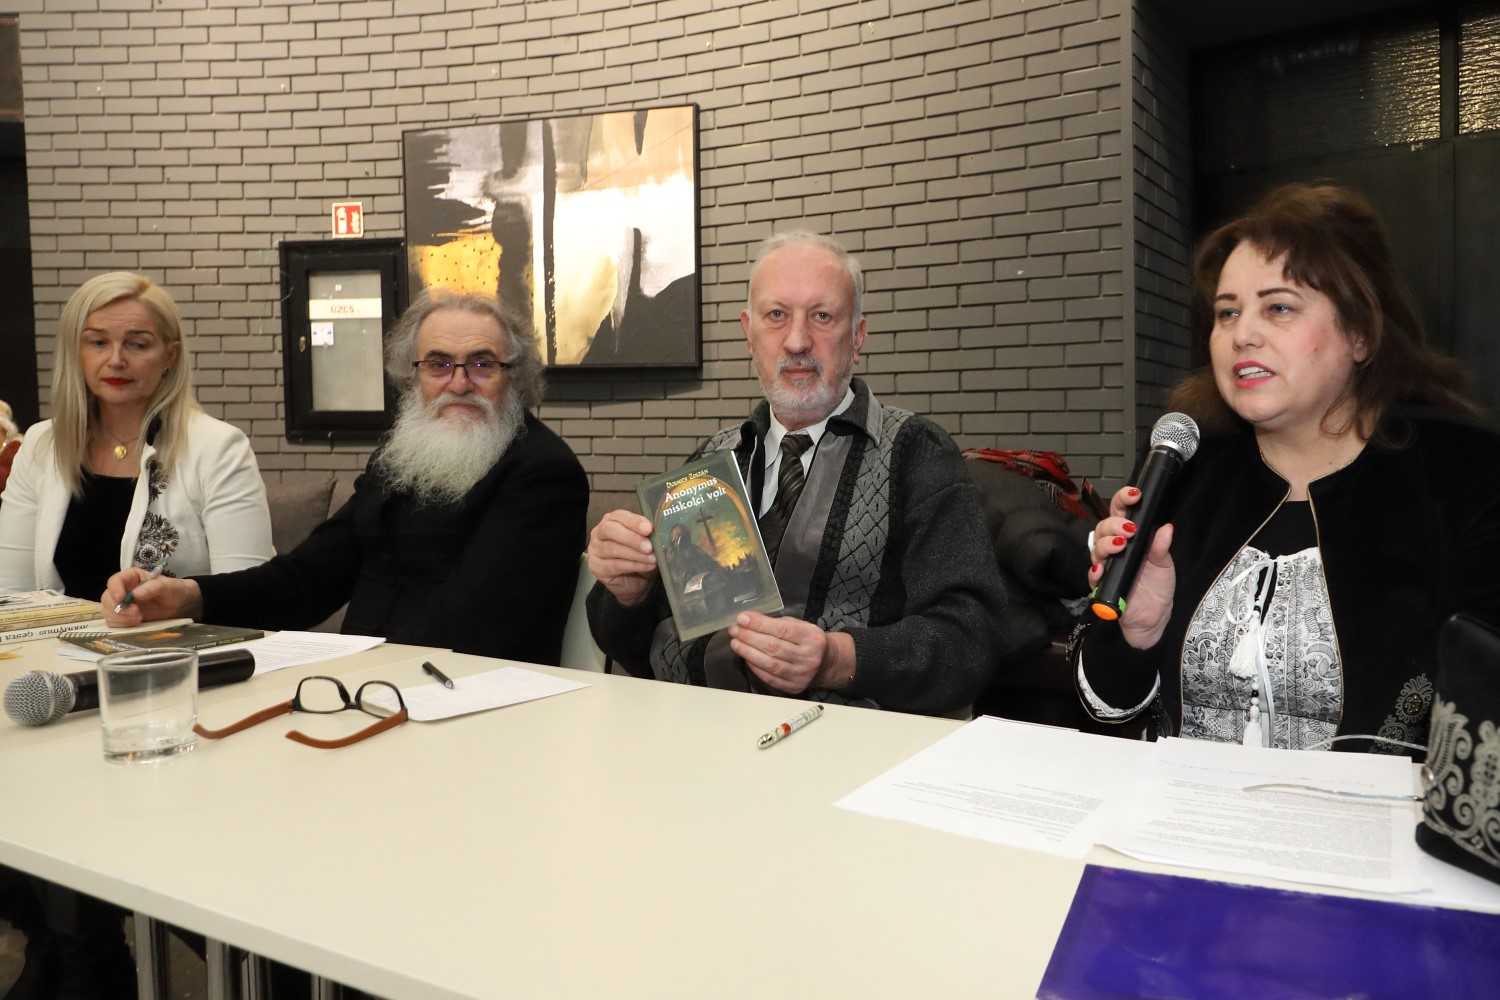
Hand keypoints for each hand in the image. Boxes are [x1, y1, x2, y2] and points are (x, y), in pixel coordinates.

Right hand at [101, 569, 202, 627]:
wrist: (181, 605)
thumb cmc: (174, 590)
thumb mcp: (168, 586)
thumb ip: (153, 587)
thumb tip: (135, 594)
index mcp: (131, 577)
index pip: (115, 581)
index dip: (114, 589)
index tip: (122, 598)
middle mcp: (122, 590)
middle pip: (106, 598)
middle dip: (118, 608)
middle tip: (137, 612)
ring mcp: (122, 605)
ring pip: (107, 612)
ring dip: (121, 618)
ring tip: (140, 618)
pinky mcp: (124, 618)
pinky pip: (113, 623)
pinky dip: (122, 625)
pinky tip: (137, 623)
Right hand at [586, 510, 656, 606]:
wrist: (636, 581)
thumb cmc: (640, 556)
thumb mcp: (646, 541)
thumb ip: (647, 534)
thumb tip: (658, 532)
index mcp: (611, 520)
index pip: (619, 516)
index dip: (634, 522)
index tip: (649, 529)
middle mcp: (599, 533)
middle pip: (610, 530)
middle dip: (632, 538)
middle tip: (649, 547)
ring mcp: (595, 550)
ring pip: (613, 549)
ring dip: (635, 554)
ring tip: (653, 559)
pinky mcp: (597, 567)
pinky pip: (615, 565)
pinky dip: (634, 565)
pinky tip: (647, 566)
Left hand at [728, 613, 854, 694]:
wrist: (826, 663)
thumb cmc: (808, 640)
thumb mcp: (801, 626)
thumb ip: (778, 624)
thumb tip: (749, 621)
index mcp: (811, 637)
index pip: (781, 630)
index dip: (759, 624)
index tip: (742, 618)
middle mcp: (808, 657)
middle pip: (773, 647)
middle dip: (749, 637)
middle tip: (734, 630)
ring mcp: (801, 675)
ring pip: (769, 664)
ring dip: (748, 652)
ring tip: (735, 643)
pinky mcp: (794, 687)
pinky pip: (769, 677)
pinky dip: (755, 667)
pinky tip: (746, 657)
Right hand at [1085, 485, 1175, 649]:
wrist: (1154, 618)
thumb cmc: (1157, 588)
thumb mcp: (1164, 565)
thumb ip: (1161, 547)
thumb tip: (1165, 528)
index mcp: (1130, 538)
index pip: (1121, 513)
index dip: (1123, 500)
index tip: (1134, 495)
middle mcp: (1115, 549)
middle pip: (1103, 527)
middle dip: (1113, 524)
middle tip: (1129, 529)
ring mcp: (1107, 566)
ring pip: (1096, 547)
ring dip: (1107, 543)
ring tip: (1121, 544)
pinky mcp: (1101, 585)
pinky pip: (1093, 575)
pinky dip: (1096, 570)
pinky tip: (1103, 568)